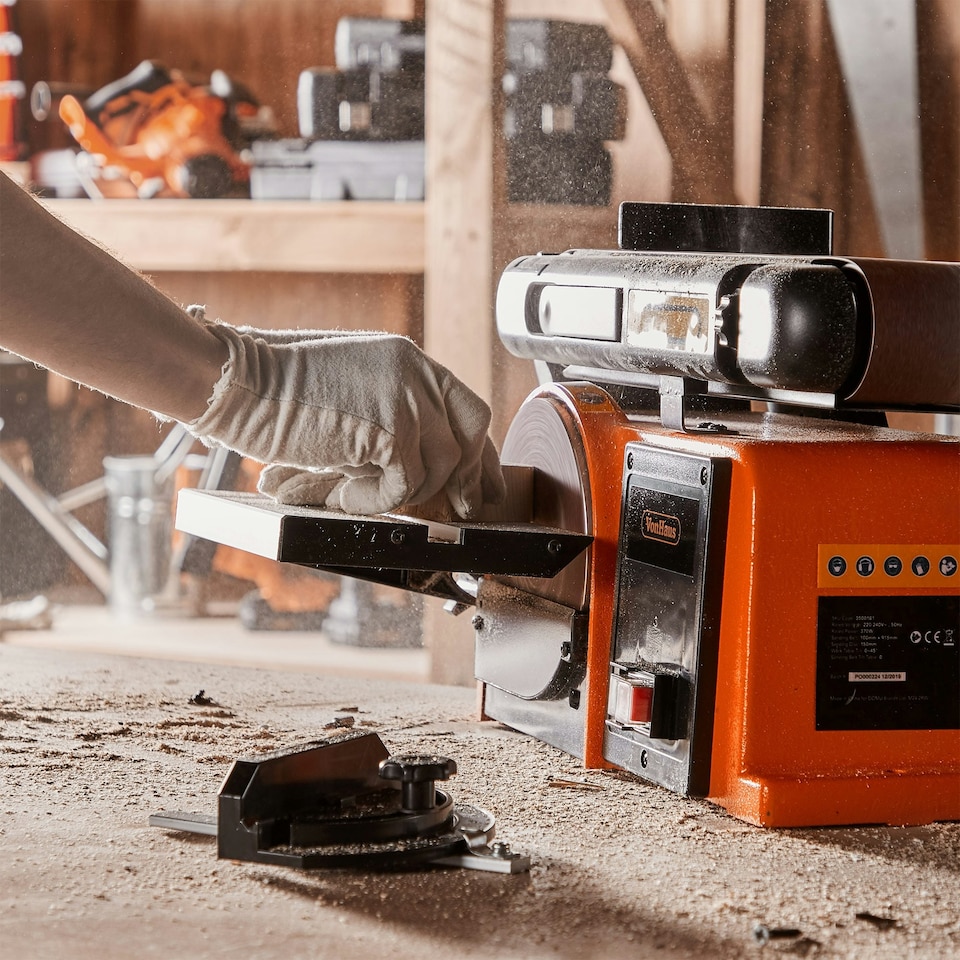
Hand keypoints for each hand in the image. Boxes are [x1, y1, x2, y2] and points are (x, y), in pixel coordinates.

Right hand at [187, 320, 503, 517]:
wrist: (238, 384)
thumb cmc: (276, 394)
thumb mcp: (349, 395)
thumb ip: (388, 417)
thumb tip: (420, 468)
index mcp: (407, 360)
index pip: (467, 408)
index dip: (477, 452)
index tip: (478, 484)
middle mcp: (415, 373)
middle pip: (470, 435)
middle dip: (467, 478)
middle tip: (459, 510)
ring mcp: (407, 398)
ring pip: (438, 469)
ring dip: (400, 492)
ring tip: (352, 490)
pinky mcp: (392, 429)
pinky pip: (404, 486)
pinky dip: (373, 501)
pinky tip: (340, 492)